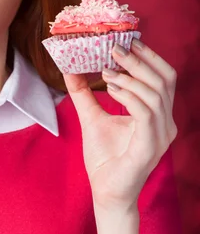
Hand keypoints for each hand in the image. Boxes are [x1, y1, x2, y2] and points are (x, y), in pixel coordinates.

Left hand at [62, 39, 177, 212]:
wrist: (106, 192)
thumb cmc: (105, 158)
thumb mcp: (92, 117)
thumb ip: (84, 93)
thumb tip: (70, 67)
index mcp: (157, 114)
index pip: (163, 77)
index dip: (148, 56)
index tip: (124, 41)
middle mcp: (165, 122)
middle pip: (164, 79)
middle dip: (139, 59)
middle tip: (113, 48)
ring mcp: (161, 134)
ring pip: (156, 92)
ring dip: (129, 76)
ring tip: (106, 71)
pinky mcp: (150, 146)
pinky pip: (145, 111)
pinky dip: (128, 94)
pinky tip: (110, 88)